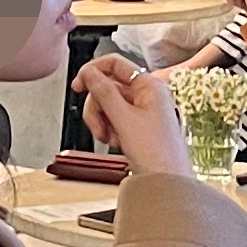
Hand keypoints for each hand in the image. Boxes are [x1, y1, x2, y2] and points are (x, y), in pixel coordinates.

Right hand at [78, 52, 191, 178]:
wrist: (167, 182)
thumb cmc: (157, 153)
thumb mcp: (123, 118)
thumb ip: (103, 92)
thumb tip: (88, 72)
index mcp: (149, 85)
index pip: (115, 64)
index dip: (93, 71)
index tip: (78, 85)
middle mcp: (148, 94)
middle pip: (109, 87)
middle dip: (97, 106)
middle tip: (97, 124)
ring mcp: (143, 111)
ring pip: (109, 104)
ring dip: (102, 120)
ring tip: (108, 137)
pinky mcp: (139, 126)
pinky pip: (115, 119)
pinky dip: (109, 129)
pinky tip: (114, 141)